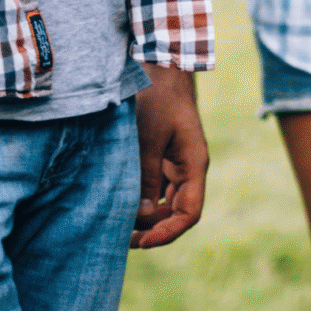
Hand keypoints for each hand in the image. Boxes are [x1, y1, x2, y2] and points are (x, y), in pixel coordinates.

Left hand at [131, 65, 208, 247]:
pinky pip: (154, 188)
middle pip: (176, 213)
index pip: (189, 213)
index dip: (167, 233)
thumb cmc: (158, 98)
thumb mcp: (149, 137)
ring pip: (164, 203)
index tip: (141, 242)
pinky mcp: (161, 158)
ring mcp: (174, 164)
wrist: (161, 68)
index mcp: (194, 165)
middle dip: (152, 229)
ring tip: (116, 223)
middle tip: (120, 238)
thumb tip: (144, 216)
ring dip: (145, 216)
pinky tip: (119, 201)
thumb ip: (147, 176)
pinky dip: (140, 198)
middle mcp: (188, 169)